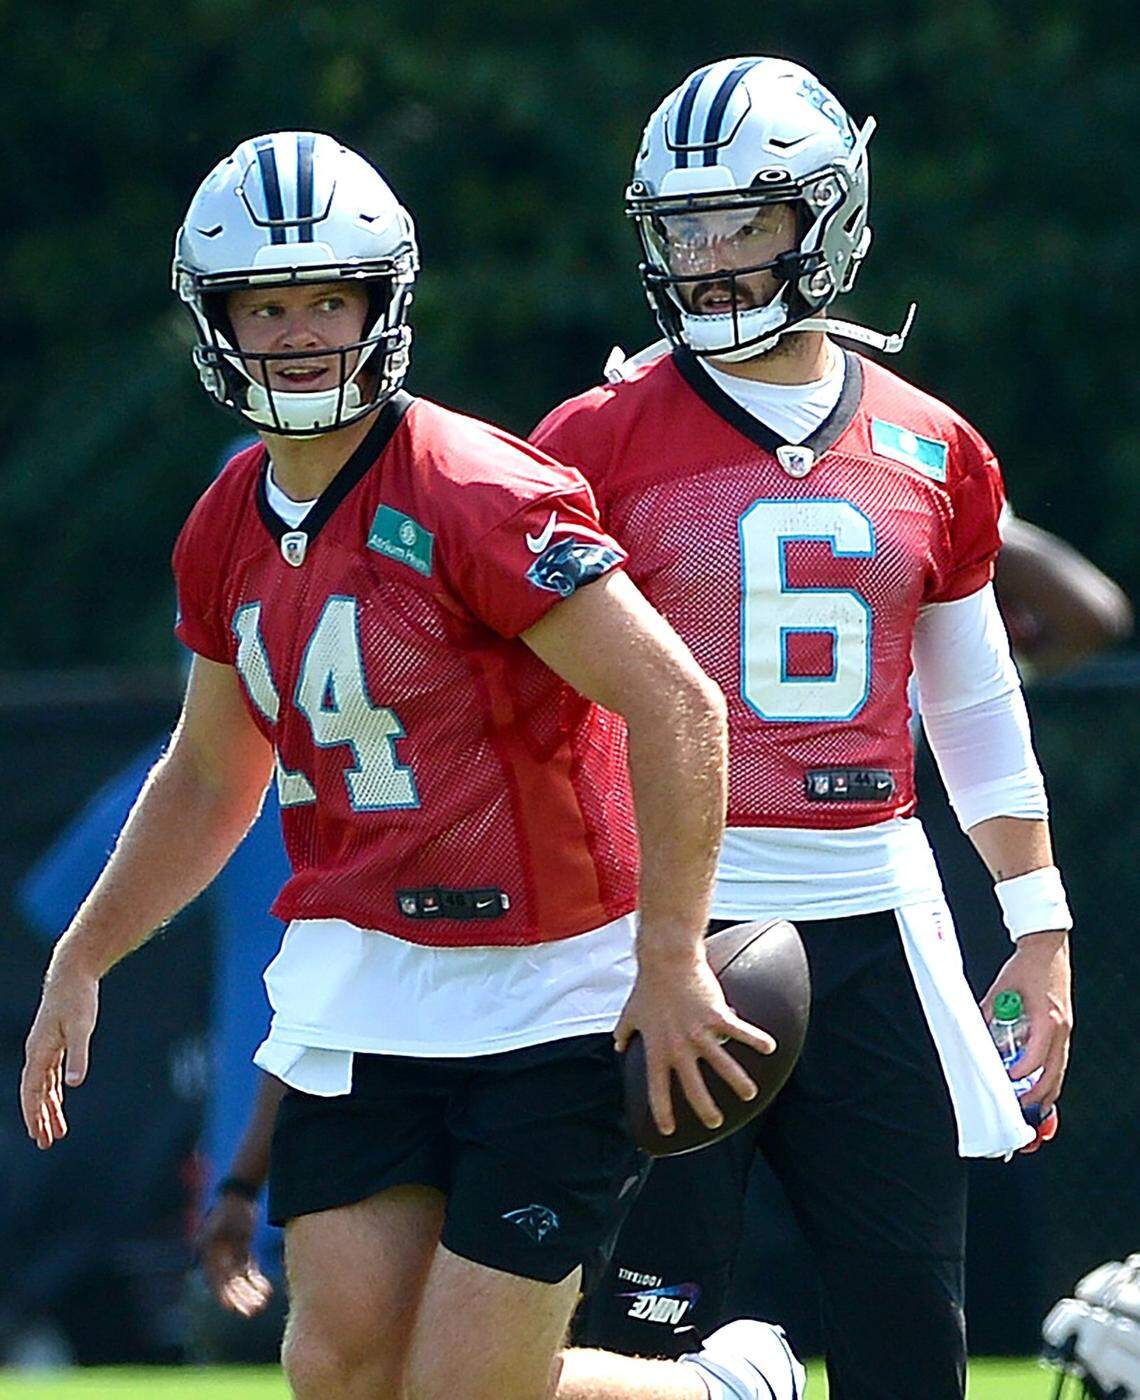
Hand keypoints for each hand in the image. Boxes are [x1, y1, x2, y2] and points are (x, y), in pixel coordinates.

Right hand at [20, 963, 99, 1148]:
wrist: (72, 973)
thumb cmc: (77, 998)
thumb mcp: (81, 1027)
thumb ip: (78, 1055)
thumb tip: (74, 1085)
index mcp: (39, 1052)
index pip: (31, 1091)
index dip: (33, 1114)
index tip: (37, 1135)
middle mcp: (37, 1053)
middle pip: (34, 1093)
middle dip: (39, 1118)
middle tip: (46, 1144)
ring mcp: (44, 1048)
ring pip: (42, 1086)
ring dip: (48, 1108)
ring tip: (56, 1132)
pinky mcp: (54, 1042)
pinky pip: (50, 1075)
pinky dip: (53, 1091)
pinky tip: (58, 1102)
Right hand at [198, 1193, 272, 1316]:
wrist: (242, 1191)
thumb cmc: (235, 1207)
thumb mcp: (232, 1226)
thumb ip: (230, 1251)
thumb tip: (228, 1271)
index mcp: (208, 1253)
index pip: (216, 1282)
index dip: (224, 1297)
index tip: (234, 1310)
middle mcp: (216, 1256)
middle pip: (228, 1284)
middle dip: (239, 1298)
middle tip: (252, 1311)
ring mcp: (228, 1254)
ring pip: (238, 1280)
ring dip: (248, 1292)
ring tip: (261, 1303)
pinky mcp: (240, 1251)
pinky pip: (246, 1271)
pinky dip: (254, 1280)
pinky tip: (265, 1290)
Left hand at [614, 945, 775, 1137]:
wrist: (666, 960)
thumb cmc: (648, 987)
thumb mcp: (630, 1013)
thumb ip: (624, 1033)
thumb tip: (618, 1046)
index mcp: (657, 1049)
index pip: (658, 1089)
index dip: (662, 1112)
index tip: (668, 1130)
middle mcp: (678, 1046)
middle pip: (694, 1087)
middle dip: (705, 1109)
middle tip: (714, 1122)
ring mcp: (698, 1032)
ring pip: (722, 1065)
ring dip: (738, 1083)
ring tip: (749, 1094)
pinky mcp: (716, 1015)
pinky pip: (740, 1031)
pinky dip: (756, 1040)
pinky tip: (769, 1048)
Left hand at [981, 929, 1071, 1146]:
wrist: (1047, 948)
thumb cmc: (1025, 966)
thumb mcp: (1002, 988)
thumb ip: (989, 1012)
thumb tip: (974, 1032)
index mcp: (1048, 1020)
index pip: (1036, 1059)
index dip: (1020, 1076)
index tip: (1005, 1085)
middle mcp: (1061, 1029)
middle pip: (1053, 1075)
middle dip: (1037, 1098)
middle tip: (1019, 1113)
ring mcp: (1065, 1031)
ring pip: (1059, 1071)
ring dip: (1046, 1093)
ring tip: (1031, 1111)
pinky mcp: (1063, 1029)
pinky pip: (1059, 1060)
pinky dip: (1049, 1077)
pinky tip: (1039, 1089)